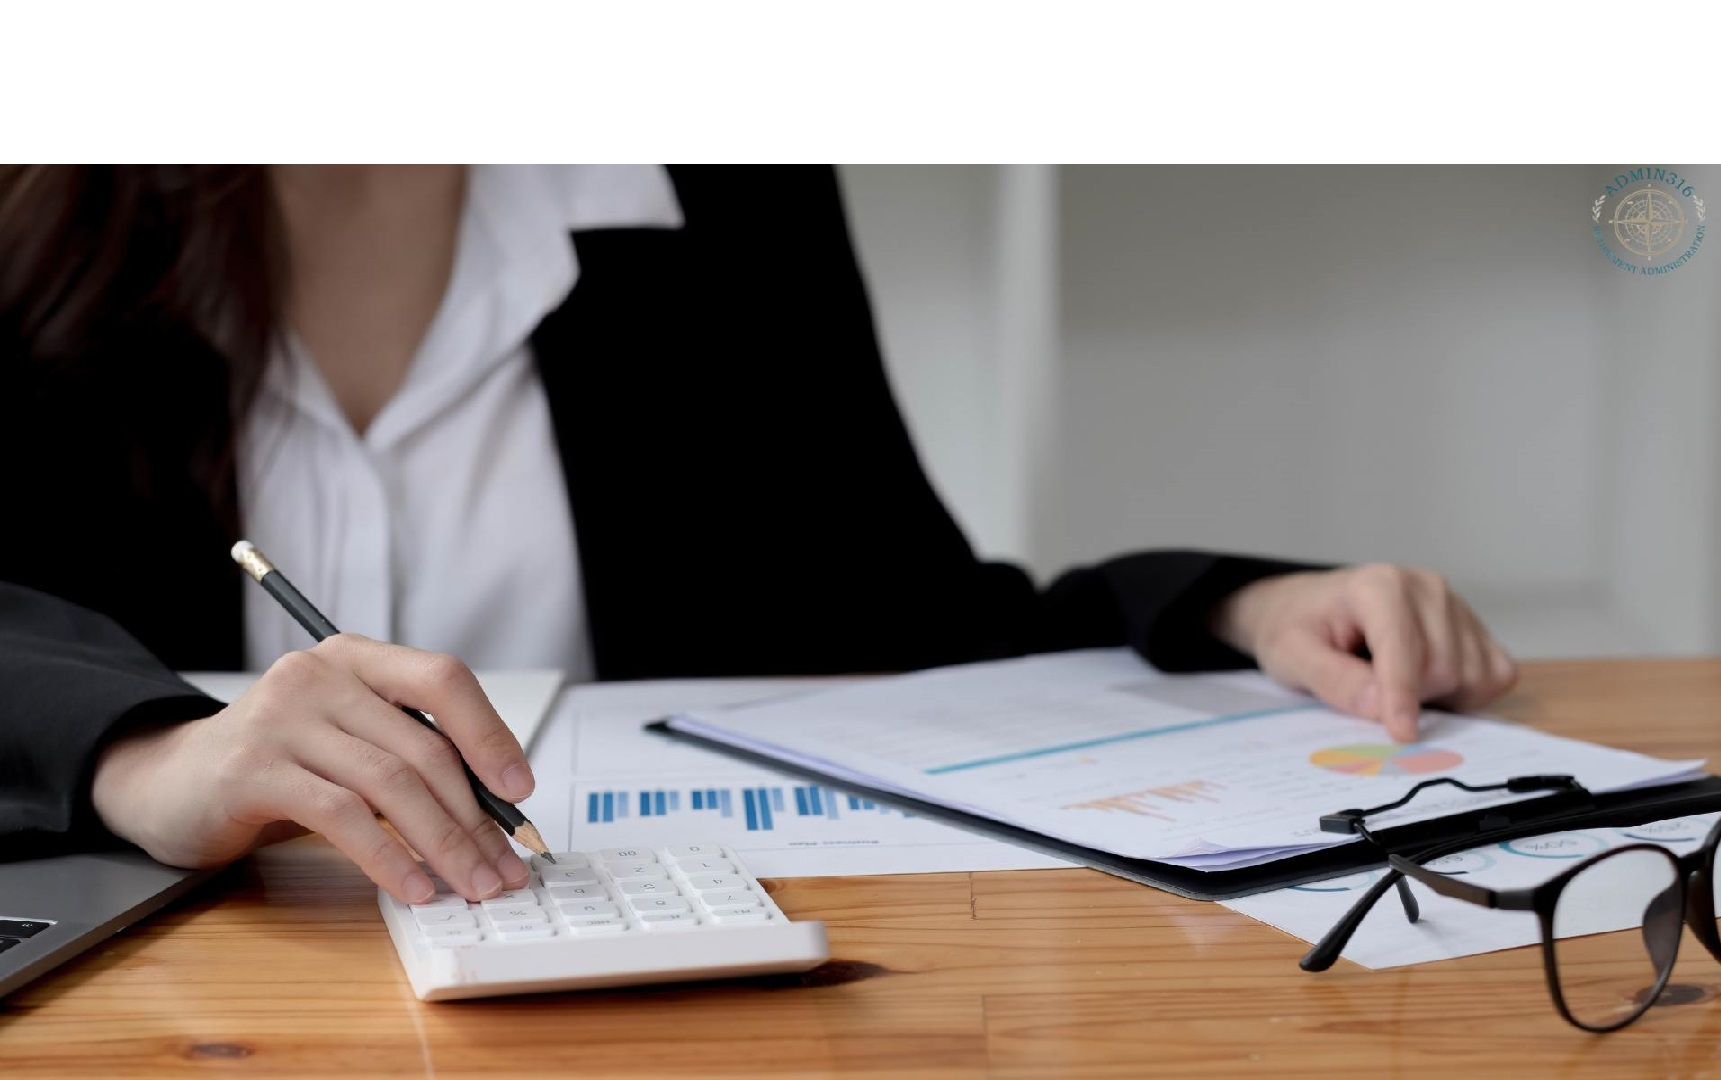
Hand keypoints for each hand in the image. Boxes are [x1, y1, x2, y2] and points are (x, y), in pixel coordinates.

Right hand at [91, 635, 535, 903]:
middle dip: (476, 817)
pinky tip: (412, 887)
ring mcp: (282, 718)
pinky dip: (387, 857)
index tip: (521, 790)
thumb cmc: (278, 763)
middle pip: (423, 747)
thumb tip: (497, 810)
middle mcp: (320, 674)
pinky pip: (341, 817)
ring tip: (471, 884)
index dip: (490, 735)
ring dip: (444, 843)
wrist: (169, 782)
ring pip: (390, 784)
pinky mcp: (252, 771)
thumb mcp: (349, 739)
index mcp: (356, 658)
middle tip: (504, 866)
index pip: (443, 680)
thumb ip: (409, 753)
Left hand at [1211, 565, 1516, 740]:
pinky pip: (1496, 675)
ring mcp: (1456, 605)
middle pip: (1443, 668)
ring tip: (1394, 685)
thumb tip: (1379, 707)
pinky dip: (1469, 694)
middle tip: (1370, 695)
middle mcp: (1426, 588)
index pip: (1404, 647)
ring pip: (1473, 676)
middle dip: (1411, 699)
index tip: (1401, 733)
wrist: (1309, 610)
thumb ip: (1333, 679)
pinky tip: (1429, 689)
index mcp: (1378, 586)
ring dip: (1439, 699)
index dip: (1402, 695)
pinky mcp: (1475, 628)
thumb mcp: (1291, 655)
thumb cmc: (1298, 629)